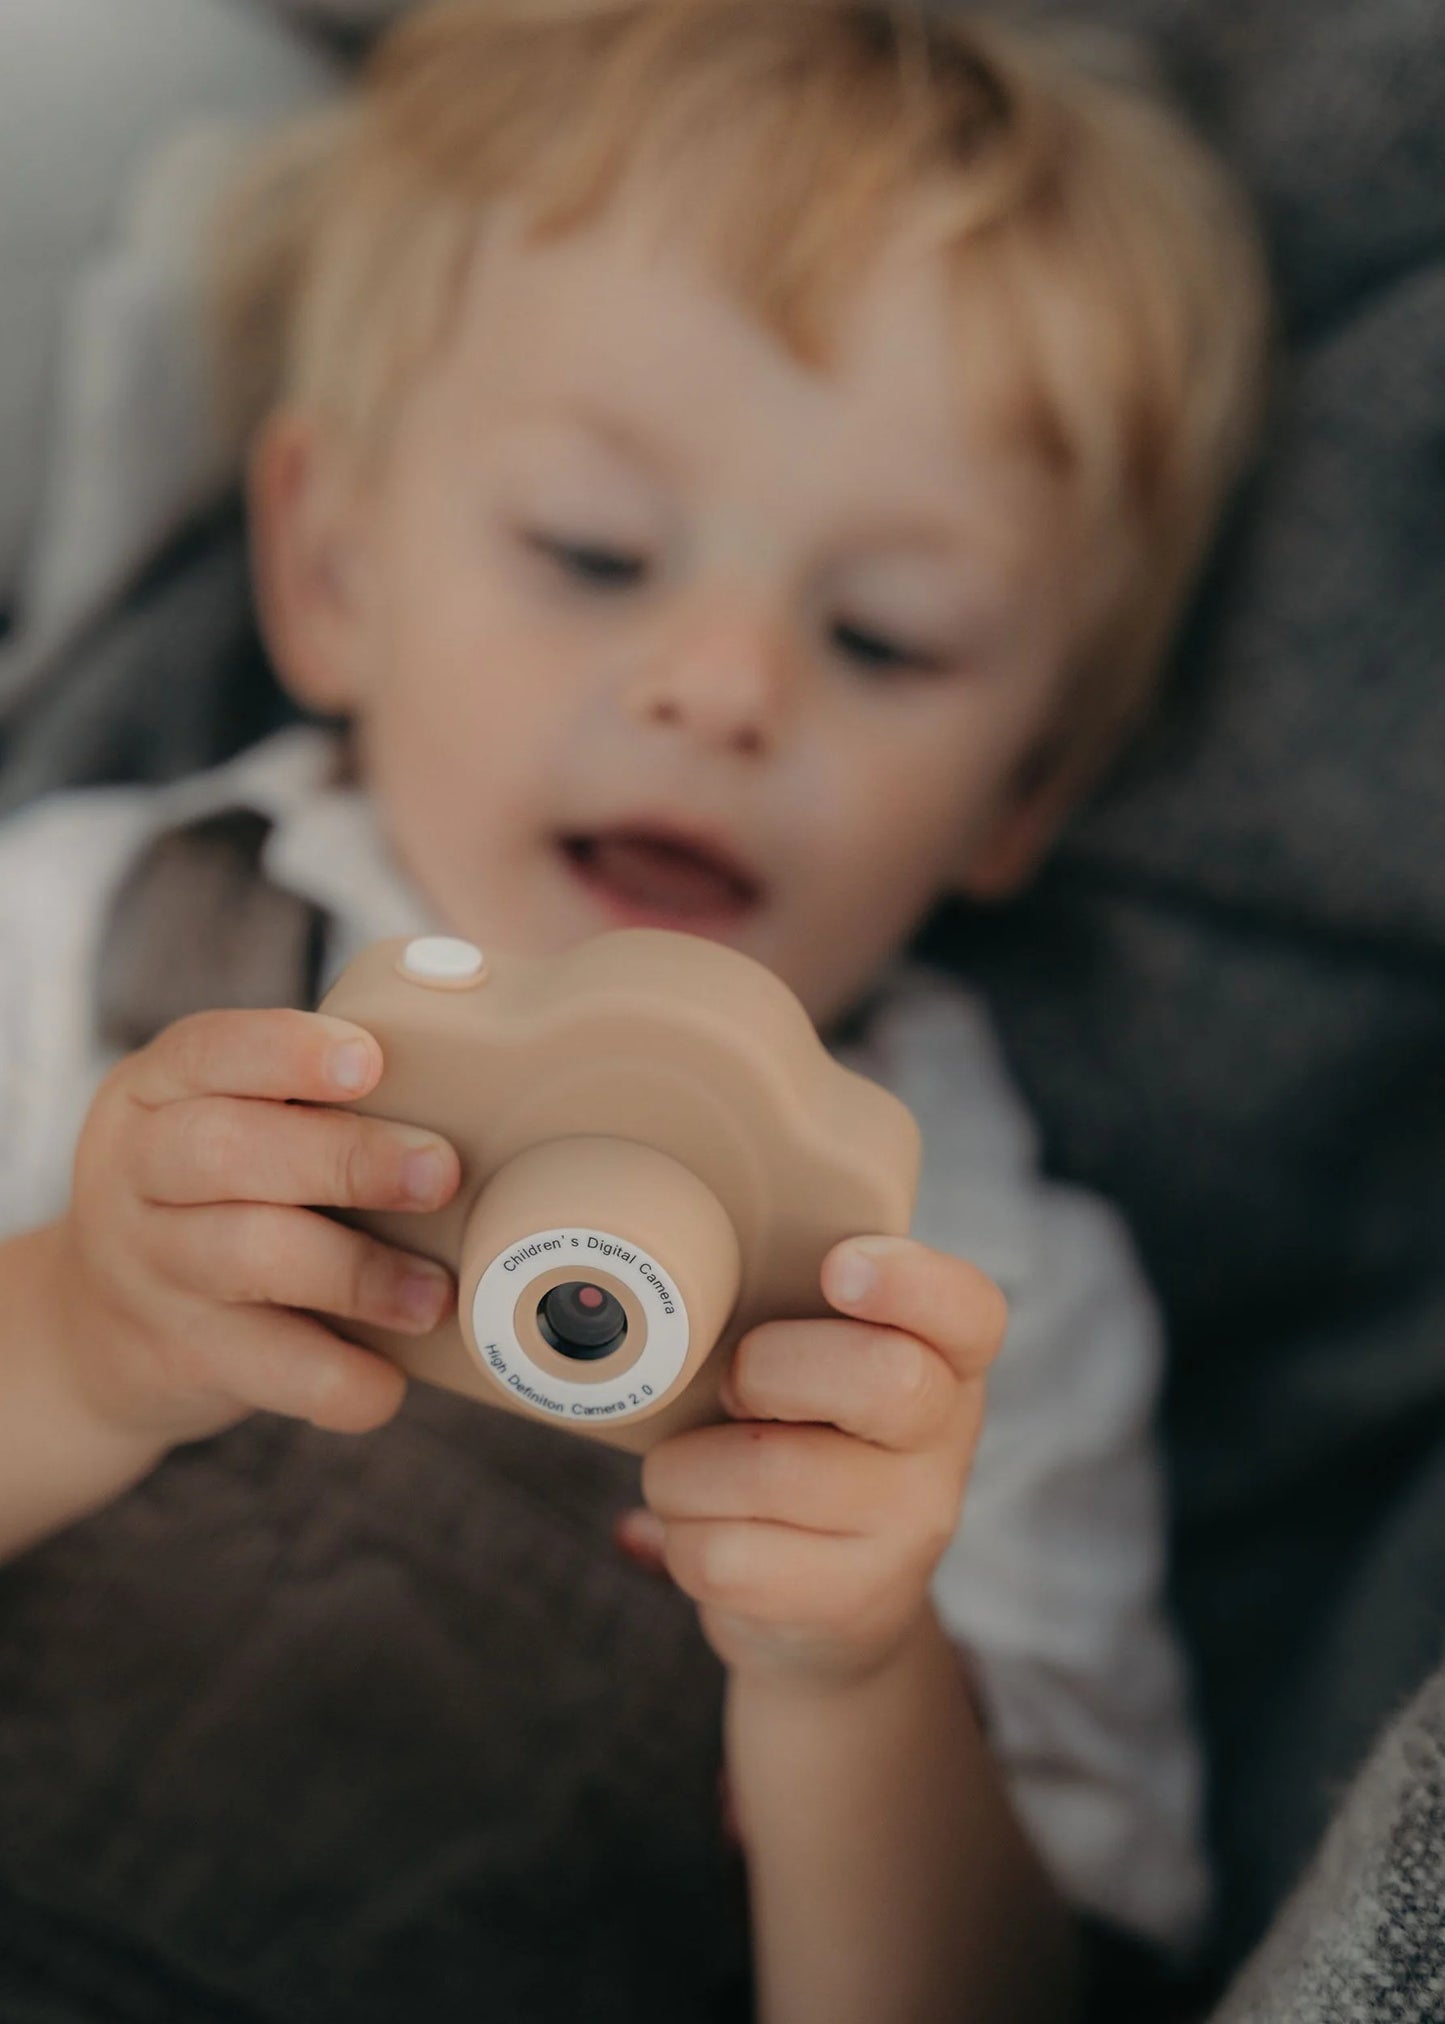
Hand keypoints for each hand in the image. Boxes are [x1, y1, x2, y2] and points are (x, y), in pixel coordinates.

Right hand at [54, 1007, 460, 1447]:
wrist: (97, 1331)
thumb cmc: (209, 1199)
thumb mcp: (217, 1122)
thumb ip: (304, 1101)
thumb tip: (467, 1073)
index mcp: (156, 1091)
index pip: (209, 1050)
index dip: (289, 1053)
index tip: (370, 1062)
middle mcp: (136, 1171)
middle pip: (228, 1151)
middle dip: (348, 1159)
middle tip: (440, 1173)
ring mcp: (149, 1269)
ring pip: (249, 1256)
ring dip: (359, 1274)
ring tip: (434, 1293)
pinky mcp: (177, 1356)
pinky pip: (267, 1369)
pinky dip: (340, 1379)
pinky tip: (388, 1380)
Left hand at [620, 1236, 1006, 1687]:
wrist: (836, 1616)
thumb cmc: (808, 1444)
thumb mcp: (828, 1369)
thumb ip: (794, 1309)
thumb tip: (689, 1274)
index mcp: (948, 1363)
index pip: (968, 1310)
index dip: (909, 1280)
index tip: (838, 1266)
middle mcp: (943, 1445)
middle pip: (883, 1379)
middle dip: (767, 1366)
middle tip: (732, 1388)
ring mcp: (905, 1531)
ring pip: (765, 1470)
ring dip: (688, 1464)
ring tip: (694, 1470)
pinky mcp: (844, 1602)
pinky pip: (721, 1553)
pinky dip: (681, 1534)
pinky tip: (704, 1528)